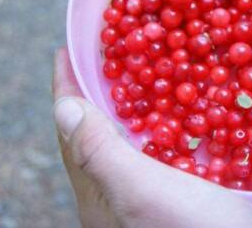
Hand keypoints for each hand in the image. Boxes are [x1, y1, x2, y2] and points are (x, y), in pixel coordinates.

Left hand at [52, 48, 251, 227]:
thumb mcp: (143, 193)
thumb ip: (101, 154)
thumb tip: (64, 108)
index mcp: (102, 195)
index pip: (73, 132)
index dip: (67, 88)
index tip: (68, 51)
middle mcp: (122, 198)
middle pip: (99, 135)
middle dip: (100, 92)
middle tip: (111, 55)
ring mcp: (154, 200)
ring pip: (135, 143)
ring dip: (135, 106)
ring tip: (145, 74)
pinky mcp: (186, 200)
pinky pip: (167, 152)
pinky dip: (169, 125)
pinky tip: (187, 114)